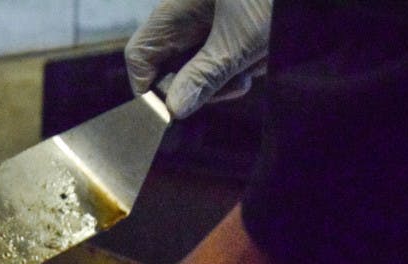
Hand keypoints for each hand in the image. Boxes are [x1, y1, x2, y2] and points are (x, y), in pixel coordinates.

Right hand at [124, 0, 271, 117]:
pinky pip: (230, 53)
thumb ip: (204, 77)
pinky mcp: (239, 22)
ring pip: (204, 62)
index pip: (141, 55)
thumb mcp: (241, 41)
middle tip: (230, 86)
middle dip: (200, 82)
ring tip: (255, 62)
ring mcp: (214, 17)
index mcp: (177, 8)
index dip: (149, 87)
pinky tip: (266, 51)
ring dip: (228, 73)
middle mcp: (190, 13)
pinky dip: (247, 60)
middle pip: (173, 63)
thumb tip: (174, 108)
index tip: (170, 110)